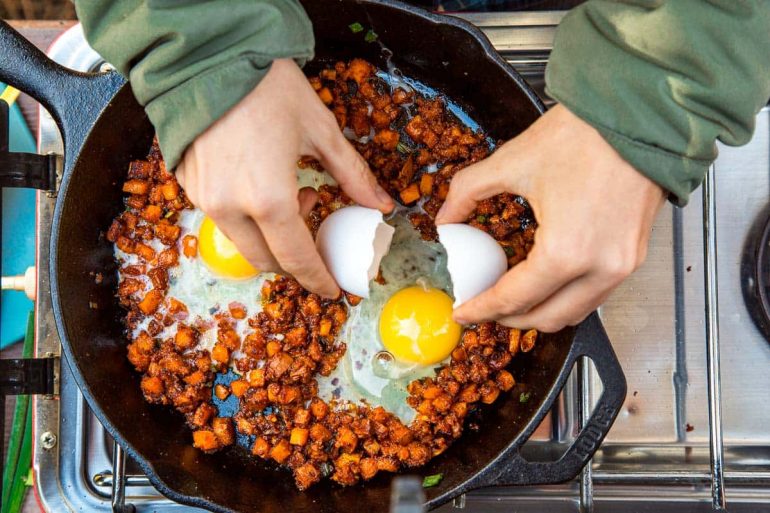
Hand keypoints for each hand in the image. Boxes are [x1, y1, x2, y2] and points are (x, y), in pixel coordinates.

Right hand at [176, 58, 393, 297]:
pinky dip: (246, 216)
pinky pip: (221, 218)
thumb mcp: (321, 130)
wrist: (209, 57)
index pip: (298, 259)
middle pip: (267, 260)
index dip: (317, 279)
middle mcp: (231, 208)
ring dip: (270, 235)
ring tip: (289, 191)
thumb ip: (352, 174)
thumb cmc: (269, 89)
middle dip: (295, 256)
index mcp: (270, 200)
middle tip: (313, 218)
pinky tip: (259, 182)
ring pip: (242, 242)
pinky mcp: (187, 186)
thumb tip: (381, 204)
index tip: (331, 289)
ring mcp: (204, 199)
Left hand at [435, 104, 665, 331]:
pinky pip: (596, 293)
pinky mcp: (635, 255)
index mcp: (565, 251)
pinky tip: (546, 278)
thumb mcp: (511, 161)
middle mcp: (599, 268)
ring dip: (542, 311)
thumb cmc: (585, 134)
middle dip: (510, 318)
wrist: (640, 113)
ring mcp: (623, 265)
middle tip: (485, 307)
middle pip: (547, 319)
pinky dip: (567, 295)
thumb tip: (446, 217)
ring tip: (513, 296)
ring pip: (575, 312)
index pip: (514, 299)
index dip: (482, 310)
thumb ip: (468, 192)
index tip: (464, 311)